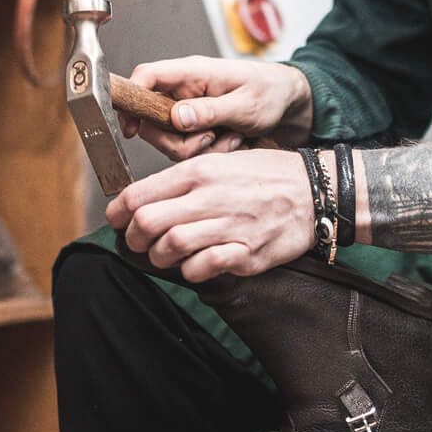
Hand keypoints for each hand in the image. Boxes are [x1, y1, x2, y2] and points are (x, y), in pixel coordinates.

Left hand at [106, 147, 315, 282]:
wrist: (315, 192)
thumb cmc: (266, 176)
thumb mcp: (222, 161)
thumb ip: (184, 179)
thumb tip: (145, 198)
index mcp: (199, 172)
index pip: (139, 194)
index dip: (117, 213)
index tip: (116, 220)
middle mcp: (210, 198)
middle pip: (146, 223)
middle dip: (133, 238)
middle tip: (137, 243)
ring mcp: (229, 227)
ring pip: (170, 246)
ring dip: (159, 257)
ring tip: (165, 255)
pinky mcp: (246, 254)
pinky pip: (202, 267)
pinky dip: (190, 270)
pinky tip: (195, 264)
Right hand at [117, 54, 313, 161]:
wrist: (289, 102)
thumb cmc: (271, 92)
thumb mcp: (245, 104)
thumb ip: (210, 111)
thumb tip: (177, 117)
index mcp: (192, 73)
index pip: (145, 76)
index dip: (130, 100)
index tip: (131, 129)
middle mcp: (184, 90)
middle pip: (150, 119)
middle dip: (176, 141)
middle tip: (209, 140)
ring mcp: (188, 109)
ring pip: (168, 139)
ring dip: (196, 149)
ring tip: (230, 138)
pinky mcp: (195, 125)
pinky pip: (185, 147)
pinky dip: (206, 152)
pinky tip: (230, 142)